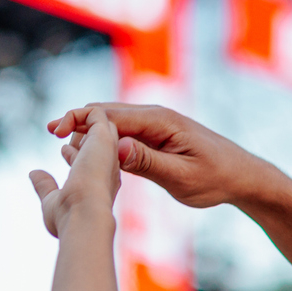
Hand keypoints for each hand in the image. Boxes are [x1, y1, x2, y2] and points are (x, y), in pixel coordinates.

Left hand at [29, 107, 123, 238]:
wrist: (84, 217)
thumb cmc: (69, 218)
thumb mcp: (52, 201)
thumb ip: (45, 186)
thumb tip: (34, 173)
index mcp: (102, 182)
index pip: (93, 160)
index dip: (77, 154)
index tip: (63, 153)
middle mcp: (109, 166)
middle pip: (100, 137)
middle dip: (82, 132)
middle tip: (59, 132)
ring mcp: (108, 151)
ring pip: (102, 122)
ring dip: (79, 119)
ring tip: (56, 128)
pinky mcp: (104, 138)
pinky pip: (96, 112)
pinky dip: (76, 114)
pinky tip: (57, 129)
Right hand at [46, 104, 271, 210]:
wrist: (242, 177)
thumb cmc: (216, 178)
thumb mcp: (181, 177)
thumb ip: (147, 163)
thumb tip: (116, 148)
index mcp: (160, 120)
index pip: (111, 114)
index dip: (80, 120)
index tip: (56, 131)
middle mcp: (155, 116)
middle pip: (107, 112)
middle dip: (77, 120)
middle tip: (50, 133)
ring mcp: (156, 125)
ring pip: (114, 122)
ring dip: (89, 130)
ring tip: (62, 142)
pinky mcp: (157, 136)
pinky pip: (124, 133)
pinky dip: (104, 139)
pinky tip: (89, 150)